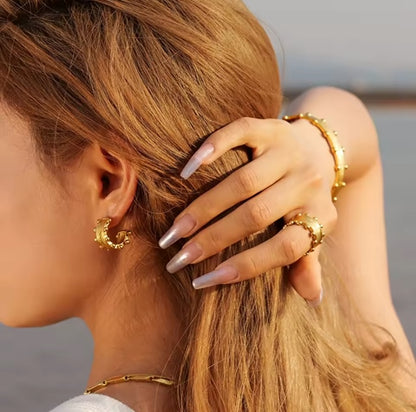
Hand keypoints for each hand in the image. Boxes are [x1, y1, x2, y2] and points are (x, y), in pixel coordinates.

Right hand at [158, 117, 337, 305]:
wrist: (320, 146)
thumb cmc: (308, 197)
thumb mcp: (316, 228)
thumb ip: (309, 260)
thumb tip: (312, 300)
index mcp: (321, 214)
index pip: (285, 248)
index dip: (245, 267)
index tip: (203, 281)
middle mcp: (308, 181)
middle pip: (255, 216)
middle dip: (213, 239)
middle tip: (178, 258)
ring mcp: (288, 151)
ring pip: (242, 182)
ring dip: (204, 207)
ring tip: (176, 229)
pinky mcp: (269, 127)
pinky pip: (238, 133)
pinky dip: (211, 149)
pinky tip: (185, 172)